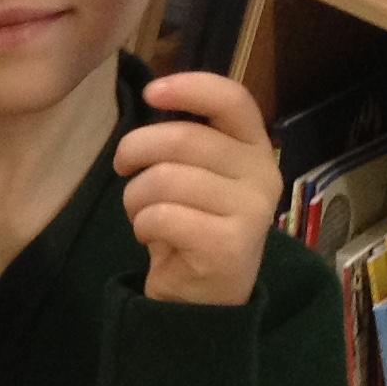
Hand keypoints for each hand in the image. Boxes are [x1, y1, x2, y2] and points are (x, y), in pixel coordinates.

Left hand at [112, 73, 279, 307]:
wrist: (204, 298)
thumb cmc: (193, 224)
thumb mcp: (196, 174)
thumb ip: (187, 137)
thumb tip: (157, 92)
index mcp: (255, 148)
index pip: (233, 100)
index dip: (190, 87)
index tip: (151, 92)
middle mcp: (263, 175)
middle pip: (182, 139)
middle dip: (135, 149)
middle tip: (123, 166)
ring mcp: (251, 211)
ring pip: (164, 179)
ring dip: (135, 196)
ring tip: (142, 212)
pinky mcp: (229, 245)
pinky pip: (161, 216)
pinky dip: (142, 226)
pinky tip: (151, 237)